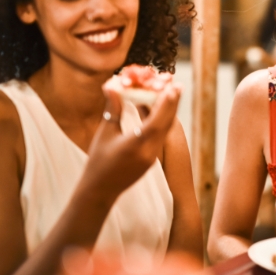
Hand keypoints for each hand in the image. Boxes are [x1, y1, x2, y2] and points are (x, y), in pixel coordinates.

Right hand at [80, 81, 182, 200]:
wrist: (100, 190)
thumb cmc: (98, 161)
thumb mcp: (105, 133)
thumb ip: (113, 109)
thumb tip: (113, 84)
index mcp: (135, 146)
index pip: (156, 122)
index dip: (165, 104)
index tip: (172, 87)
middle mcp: (148, 152)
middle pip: (165, 124)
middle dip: (172, 103)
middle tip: (177, 85)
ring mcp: (152, 156)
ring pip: (165, 130)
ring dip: (169, 111)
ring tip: (173, 93)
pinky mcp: (152, 158)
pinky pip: (160, 136)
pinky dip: (162, 121)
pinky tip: (162, 109)